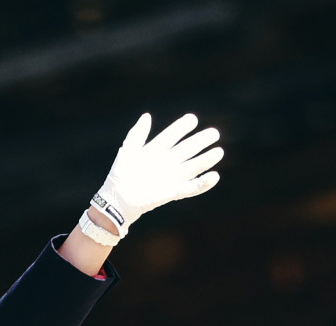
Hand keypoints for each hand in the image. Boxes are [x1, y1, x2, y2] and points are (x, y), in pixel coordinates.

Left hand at [89, 112, 222, 238]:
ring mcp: (171, 177)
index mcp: (156, 150)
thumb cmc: (120, 174)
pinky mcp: (173, 192)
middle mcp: (167, 162)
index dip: (182, 127)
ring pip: (193, 167)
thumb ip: (138, 134)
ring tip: (218, 151)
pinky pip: (191, 188)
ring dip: (206, 160)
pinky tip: (214, 176)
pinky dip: (203, 184)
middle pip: (187, 149)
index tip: (193, 119)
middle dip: (201, 141)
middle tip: (214, 133)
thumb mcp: (128, 150)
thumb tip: (147, 116)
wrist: (117, 199)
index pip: (172, 135)